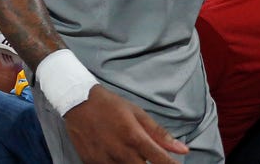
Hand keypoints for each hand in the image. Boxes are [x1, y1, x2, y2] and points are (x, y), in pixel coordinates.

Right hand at [64, 86, 187, 163]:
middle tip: (147, 157)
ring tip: (131, 153)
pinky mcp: (92, 162)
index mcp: (135, 137)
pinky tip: (116, 154)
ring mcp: (105, 159)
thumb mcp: (137, 113)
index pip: (161, 161)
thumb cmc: (109, 105)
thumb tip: (183, 150)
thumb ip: (160, 134)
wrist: (76, 101)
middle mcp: (121, 152)